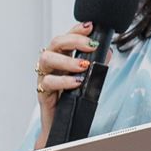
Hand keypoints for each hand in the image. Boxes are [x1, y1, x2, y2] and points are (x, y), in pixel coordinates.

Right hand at [33, 21, 99, 140]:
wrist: (64, 124)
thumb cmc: (74, 99)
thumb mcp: (88, 79)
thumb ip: (96, 64)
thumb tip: (108, 52)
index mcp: (61, 57)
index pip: (66, 37)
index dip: (76, 29)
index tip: (90, 26)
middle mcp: (51, 64)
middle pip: (55, 43)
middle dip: (73, 40)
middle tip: (91, 46)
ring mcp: (45, 77)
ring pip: (46, 59)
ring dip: (67, 60)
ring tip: (83, 66)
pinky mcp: (42, 92)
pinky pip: (49, 82)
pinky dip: (64, 80)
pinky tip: (77, 82)